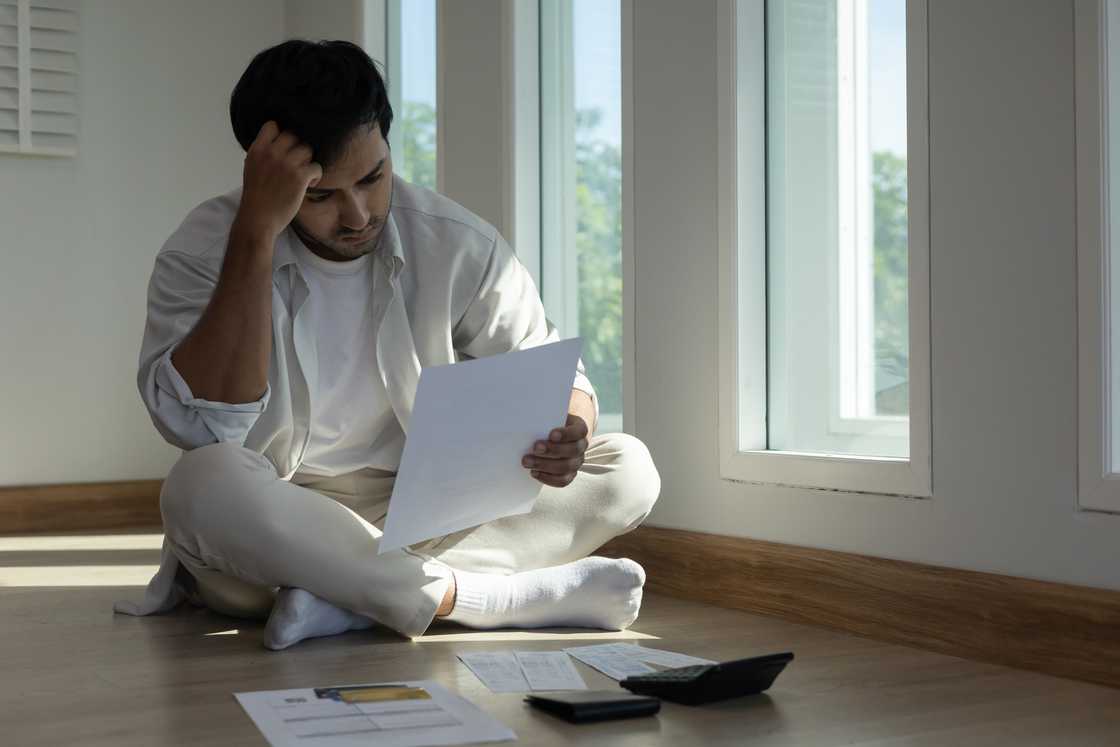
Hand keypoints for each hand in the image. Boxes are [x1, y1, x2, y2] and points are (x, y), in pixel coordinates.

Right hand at [235, 120, 322, 240]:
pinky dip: (316, 175)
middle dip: (297, 149)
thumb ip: (263, 154)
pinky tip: (310, 183)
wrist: (257, 219)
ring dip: (308, 161)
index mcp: (257, 150)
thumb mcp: (252, 168)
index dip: (281, 134)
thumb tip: (279, 142)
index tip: (285, 147)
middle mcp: (272, 153)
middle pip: (293, 136)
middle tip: (297, 163)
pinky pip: (316, 166)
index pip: (272, 126)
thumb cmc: (256, 197)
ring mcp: (286, 164)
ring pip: (307, 149)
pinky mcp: (299, 177)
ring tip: (304, 175)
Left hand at [522, 414, 589, 487]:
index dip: (566, 434)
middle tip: (535, 448)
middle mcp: (581, 446)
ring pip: (566, 467)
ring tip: (527, 462)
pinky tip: (534, 472)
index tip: (551, 434)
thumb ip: (544, 420)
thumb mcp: (550, 418)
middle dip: (553, 450)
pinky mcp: (570, 475)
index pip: (578, 431)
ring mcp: (577, 462)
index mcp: (579, 429)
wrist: (555, 438)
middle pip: (573, 450)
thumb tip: (527, 422)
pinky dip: (547, 478)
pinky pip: (562, 481)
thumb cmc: (550, 425)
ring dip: (545, 465)